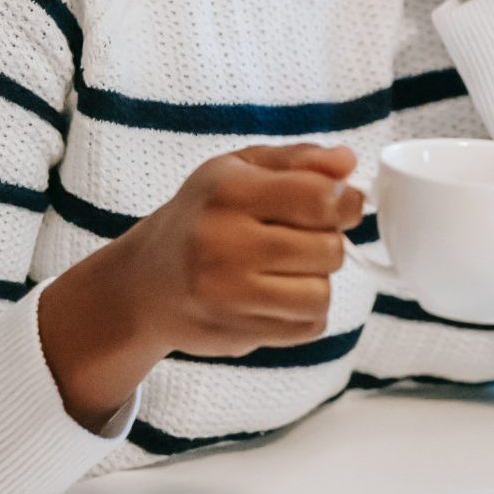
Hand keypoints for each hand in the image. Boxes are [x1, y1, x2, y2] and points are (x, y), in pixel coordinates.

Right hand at [124, 142, 363, 356]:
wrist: (145, 283)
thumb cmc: (203, 216)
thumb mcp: (241, 169)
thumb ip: (299, 160)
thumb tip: (348, 162)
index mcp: (229, 191)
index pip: (319, 199)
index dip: (346, 202)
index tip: (343, 205)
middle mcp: (223, 243)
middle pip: (328, 249)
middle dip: (328, 243)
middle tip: (302, 239)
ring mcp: (226, 294)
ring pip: (321, 294)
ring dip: (316, 282)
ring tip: (288, 269)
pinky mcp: (235, 333)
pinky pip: (308, 327)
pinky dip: (304, 313)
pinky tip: (276, 296)